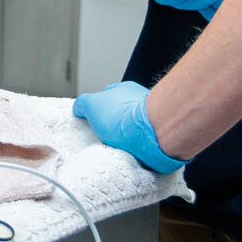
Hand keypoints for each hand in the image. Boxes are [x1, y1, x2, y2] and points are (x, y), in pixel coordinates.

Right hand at [72, 81, 187, 174]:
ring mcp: (153, 116)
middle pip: (124, 111)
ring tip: (122, 147)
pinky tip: (135, 153)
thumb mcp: (91, 105)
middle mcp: (141, 100)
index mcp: (124, 89)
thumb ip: (83, 104)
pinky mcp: (163, 134)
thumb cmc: (125, 117)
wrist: (154, 131)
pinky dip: (141, 147)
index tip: (96, 121)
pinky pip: (148, 141)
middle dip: (116, 123)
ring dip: (130, 135)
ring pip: (137, 126)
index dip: (100, 108)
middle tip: (108, 136)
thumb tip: (79, 107)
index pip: (109, 95)